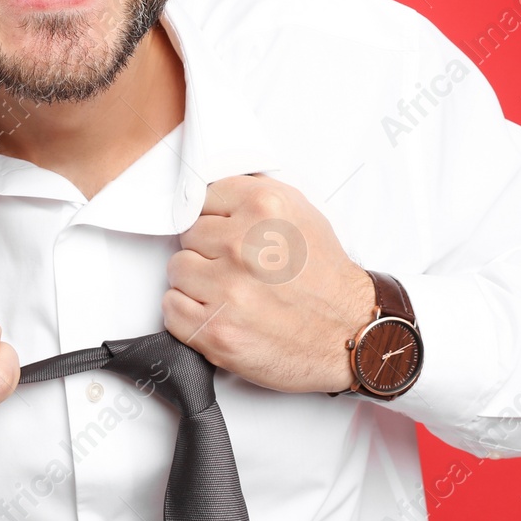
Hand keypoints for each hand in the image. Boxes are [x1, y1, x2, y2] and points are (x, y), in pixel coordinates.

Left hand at [162, 174, 376, 393]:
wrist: (349, 333)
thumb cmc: (325, 278)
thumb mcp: (301, 213)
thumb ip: (254, 194)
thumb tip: (209, 188)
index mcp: (264, 208)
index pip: (202, 198)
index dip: (216, 218)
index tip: (230, 233)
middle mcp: (243, 246)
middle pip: (188, 234)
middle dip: (209, 250)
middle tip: (239, 267)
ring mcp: (227, 290)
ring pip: (177, 270)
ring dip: (197, 282)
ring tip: (231, 292)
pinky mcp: (215, 330)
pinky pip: (171, 309)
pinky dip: (189, 314)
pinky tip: (220, 313)